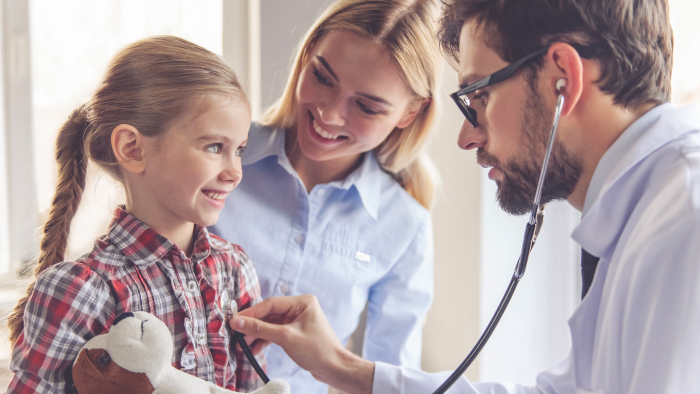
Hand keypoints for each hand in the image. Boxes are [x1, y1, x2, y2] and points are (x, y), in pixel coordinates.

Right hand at [230, 295, 373, 393]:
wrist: (334, 368)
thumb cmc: (318, 350)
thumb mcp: (286, 337)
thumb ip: (260, 329)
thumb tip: (238, 322)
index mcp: (302, 302)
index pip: (271, 304)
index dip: (252, 313)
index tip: (235, 320)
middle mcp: (300, 309)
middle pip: (269, 314)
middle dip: (253, 325)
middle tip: (236, 333)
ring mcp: (297, 321)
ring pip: (271, 324)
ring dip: (257, 334)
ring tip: (242, 344)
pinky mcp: (295, 333)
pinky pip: (275, 333)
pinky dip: (265, 340)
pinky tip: (254, 349)